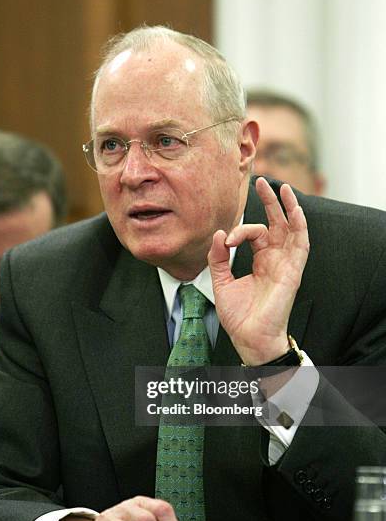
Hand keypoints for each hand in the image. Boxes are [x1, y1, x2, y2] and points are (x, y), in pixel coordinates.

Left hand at [208, 177, 308, 364]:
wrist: (249, 338)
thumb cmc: (239, 316)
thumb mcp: (221, 282)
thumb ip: (218, 258)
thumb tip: (218, 234)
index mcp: (261, 261)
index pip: (254, 233)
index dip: (239, 231)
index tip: (225, 241)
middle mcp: (275, 260)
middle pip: (277, 224)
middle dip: (270, 202)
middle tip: (261, 182)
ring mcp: (285, 265)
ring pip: (292, 229)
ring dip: (288, 208)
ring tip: (282, 187)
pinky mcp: (292, 272)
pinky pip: (301, 244)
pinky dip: (299, 225)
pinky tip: (294, 209)